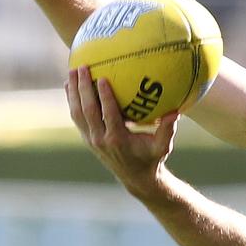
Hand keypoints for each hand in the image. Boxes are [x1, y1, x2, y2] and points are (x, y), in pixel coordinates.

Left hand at [65, 66, 179, 199]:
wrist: (135, 178)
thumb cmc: (151, 158)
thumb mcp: (162, 147)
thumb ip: (167, 131)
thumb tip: (176, 112)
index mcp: (118, 139)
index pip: (108, 115)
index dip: (105, 97)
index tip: (103, 78)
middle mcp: (101, 139)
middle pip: (88, 111)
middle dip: (83, 89)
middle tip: (82, 67)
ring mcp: (91, 139)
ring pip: (77, 113)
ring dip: (73, 92)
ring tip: (72, 71)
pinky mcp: (87, 138)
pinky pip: (76, 117)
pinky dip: (72, 100)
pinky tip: (70, 84)